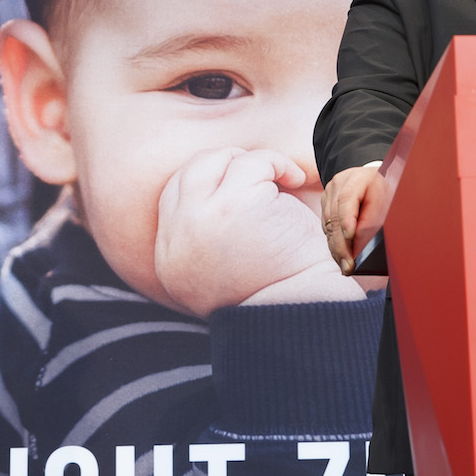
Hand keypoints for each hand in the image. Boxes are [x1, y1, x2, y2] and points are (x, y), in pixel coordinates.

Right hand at [155, 147, 362, 315]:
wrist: (304, 313)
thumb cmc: (279, 293)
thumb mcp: (222, 274)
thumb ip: (206, 239)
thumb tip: (216, 193)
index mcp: (171, 261)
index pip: (172, 199)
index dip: (207, 182)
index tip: (241, 185)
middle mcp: (176, 240)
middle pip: (189, 173)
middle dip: (226, 163)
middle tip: (262, 174)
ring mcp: (200, 219)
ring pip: (219, 162)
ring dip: (255, 163)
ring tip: (285, 179)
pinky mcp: (232, 205)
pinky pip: (253, 162)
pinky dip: (276, 164)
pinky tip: (294, 179)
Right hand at [321, 164, 391, 273]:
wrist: (375, 178)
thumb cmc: (386, 189)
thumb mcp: (388, 198)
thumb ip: (376, 216)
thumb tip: (363, 242)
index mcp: (357, 177)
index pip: (347, 199)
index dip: (347, 219)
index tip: (351, 237)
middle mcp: (339, 184)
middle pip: (335, 216)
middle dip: (342, 244)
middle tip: (349, 265)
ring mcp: (329, 194)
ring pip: (329, 224)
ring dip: (337, 248)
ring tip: (346, 267)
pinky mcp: (326, 205)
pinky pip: (327, 227)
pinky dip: (334, 244)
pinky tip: (341, 258)